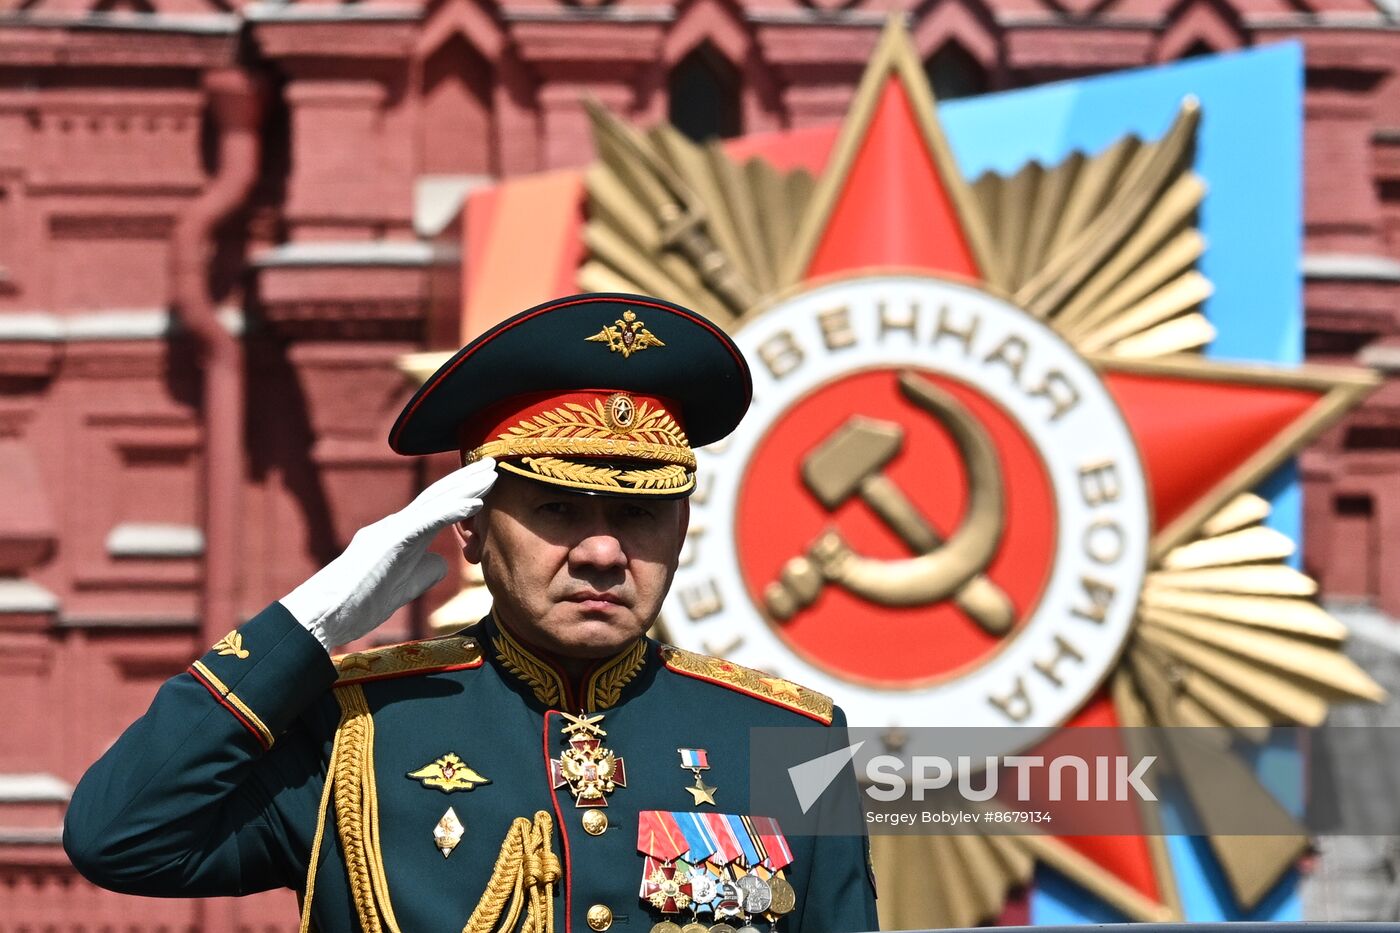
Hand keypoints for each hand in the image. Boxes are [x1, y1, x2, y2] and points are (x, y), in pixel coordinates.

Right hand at [281, 458, 497, 650]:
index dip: (463, 492)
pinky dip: (451, 511)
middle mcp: (397, 524)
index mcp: (402, 534)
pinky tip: (473, 504)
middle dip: (468, 479)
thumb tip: (444, 559)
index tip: (488, 481)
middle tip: (493, 463)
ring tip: (491, 474)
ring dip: (465, 487)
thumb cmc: (361, 602)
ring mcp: (392, 529)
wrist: (325, 614)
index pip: (438, 507)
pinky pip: (425, 522)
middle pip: (438, 495)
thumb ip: (425, 569)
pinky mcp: (390, 541)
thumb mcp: (405, 585)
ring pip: (434, 501)